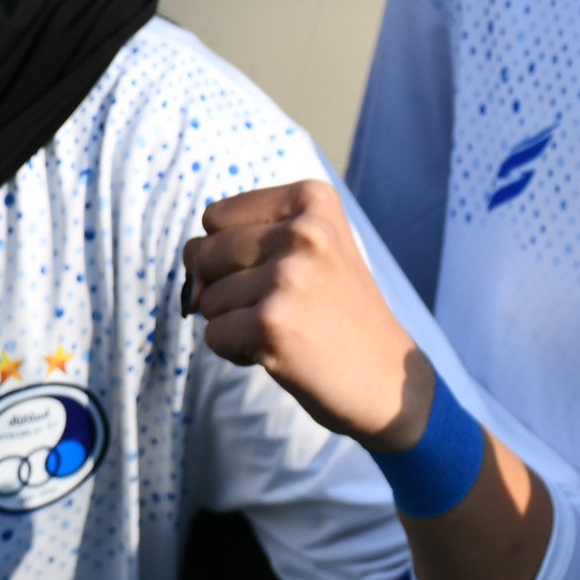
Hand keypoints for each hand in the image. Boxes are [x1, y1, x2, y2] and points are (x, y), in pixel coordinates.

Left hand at [187, 181, 432, 447]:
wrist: (388, 379)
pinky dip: (236, 351)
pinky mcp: (271, 322)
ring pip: (206, 297)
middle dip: (227, 287)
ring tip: (289, 329)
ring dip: (235, 321)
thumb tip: (192, 292)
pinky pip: (213, 334)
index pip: (216, 217)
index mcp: (312, 200)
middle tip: (285, 305)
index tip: (285, 273)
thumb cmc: (338, 314)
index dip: (233, 253)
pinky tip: (282, 352)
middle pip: (203, 253)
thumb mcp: (308, 252)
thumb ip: (238, 249)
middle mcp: (304, 231)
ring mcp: (288, 276)